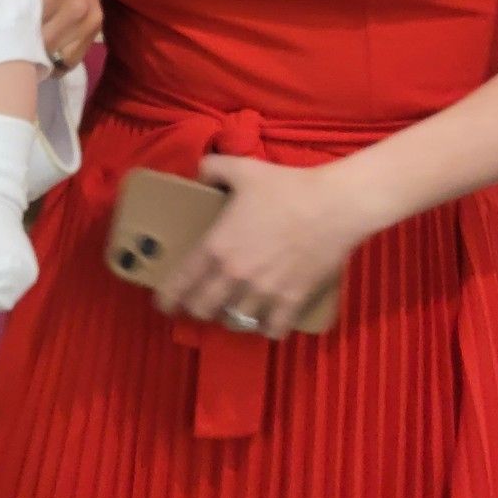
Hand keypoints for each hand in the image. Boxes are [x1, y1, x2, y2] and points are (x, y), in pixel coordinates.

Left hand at [0, 0, 102, 69]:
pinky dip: (52, 53)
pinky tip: (30, 41)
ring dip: (33, 52)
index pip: (26, 34)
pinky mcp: (94, 19)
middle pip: (39, 48)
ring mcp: (88, 13)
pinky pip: (72, 55)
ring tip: (9, 40)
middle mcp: (77, 2)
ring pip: (56, 55)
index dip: (2, 39)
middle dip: (15, 49)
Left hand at [156, 155, 369, 335]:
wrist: (334, 205)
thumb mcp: (242, 169)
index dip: (167, 298)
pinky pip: (273, 329)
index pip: (181, 283)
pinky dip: (268, 329)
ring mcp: (264, 292)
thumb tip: (200, 172)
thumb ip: (213, 168)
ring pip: (237, 322)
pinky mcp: (292, 300)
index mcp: (217, 247)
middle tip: (199, 305)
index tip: (163, 304)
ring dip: (232, 318)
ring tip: (233, 311)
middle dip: (197, 309)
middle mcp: (235, 276)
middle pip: (204, 308)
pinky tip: (267, 324)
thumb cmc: (287, 187)